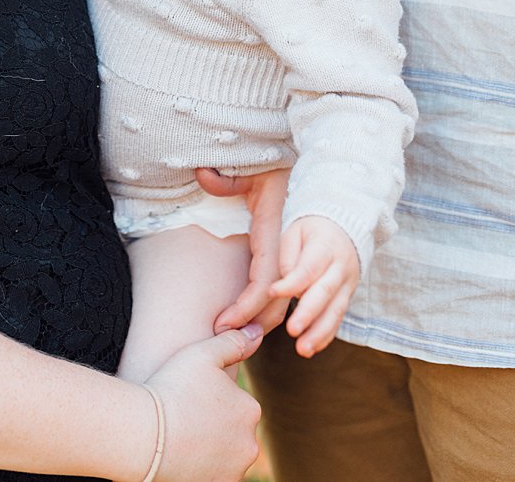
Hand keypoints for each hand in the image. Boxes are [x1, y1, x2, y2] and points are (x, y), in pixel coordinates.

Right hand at [144, 325, 263, 481]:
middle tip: (179, 416)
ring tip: (174, 436)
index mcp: (250, 409)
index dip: (207, 399)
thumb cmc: (172, 388)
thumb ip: (232, 342)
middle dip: (209, 426)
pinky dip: (197, 468)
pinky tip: (176, 456)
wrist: (144, 434)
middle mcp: (250, 443)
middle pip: (229, 432)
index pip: (233, 404)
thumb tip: (256, 332)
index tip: (185, 396)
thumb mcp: (201, 354)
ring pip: (221, 455)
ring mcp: (234, 470)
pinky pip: (210, 474)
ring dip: (205, 449)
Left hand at [196, 166, 290, 334]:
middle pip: (278, 301)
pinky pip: (299, 299)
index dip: (246, 304)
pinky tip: (266, 330)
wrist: (313, 173)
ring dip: (271, 326)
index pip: (264, 280)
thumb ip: (227, 179)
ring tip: (241, 342)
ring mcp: (299, 261)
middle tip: (223, 339)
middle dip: (254, 323)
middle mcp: (290, 253)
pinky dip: (284, 316)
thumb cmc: (278, 173)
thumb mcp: (254, 173)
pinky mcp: (302, 265)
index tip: (225, 322)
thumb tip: (201, 173)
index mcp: (275, 236)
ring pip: (291, 305)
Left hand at [269, 216, 358, 356]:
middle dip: (309, 314)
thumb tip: (284, 280)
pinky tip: (312, 347)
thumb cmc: (310, 231)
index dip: (292, 282)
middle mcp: (340, 268)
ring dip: (319, 332)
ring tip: (303, 349)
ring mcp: (347, 284)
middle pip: (324, 293)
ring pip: (335, 310)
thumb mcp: (295, 230)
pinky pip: (338, 317)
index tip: (272, 293)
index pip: (309, 267)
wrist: (343, 230)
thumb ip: (288, 253)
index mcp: (325, 247)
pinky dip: (326, 334)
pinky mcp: (347, 297)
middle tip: (292, 330)